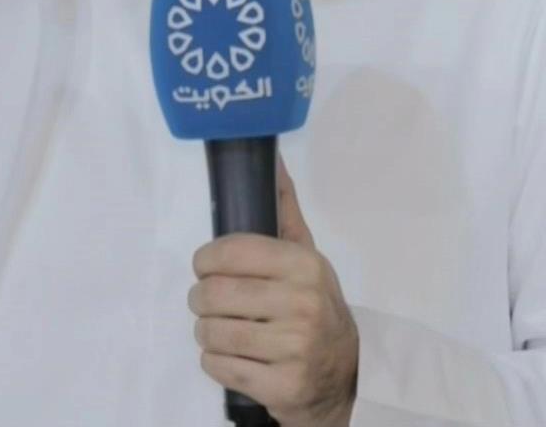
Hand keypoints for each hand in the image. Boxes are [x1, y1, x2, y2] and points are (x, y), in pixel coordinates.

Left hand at [189, 156, 357, 426]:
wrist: (344, 374)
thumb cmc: (315, 307)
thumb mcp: (306, 257)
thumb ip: (283, 211)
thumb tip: (272, 159)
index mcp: (304, 266)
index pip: (229, 252)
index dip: (205, 260)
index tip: (207, 267)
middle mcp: (302, 305)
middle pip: (212, 294)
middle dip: (201, 299)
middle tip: (211, 302)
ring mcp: (292, 349)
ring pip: (210, 332)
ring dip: (207, 332)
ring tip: (224, 329)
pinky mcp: (280, 386)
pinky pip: (217, 366)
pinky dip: (215, 361)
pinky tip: (235, 356)